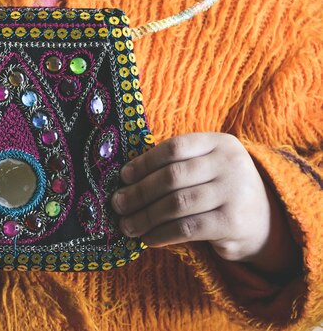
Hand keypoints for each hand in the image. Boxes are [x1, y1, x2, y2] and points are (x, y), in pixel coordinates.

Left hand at [111, 133, 299, 274]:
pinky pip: (187, 228)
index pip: (174, 148)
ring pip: (176, 204)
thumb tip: (125, 180)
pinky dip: (162, 234)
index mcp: (220, 143)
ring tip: (127, 225)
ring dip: (145, 217)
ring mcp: (235, 192)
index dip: (144, 162)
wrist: (264, 222)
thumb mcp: (206, 167)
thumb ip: (176, 166)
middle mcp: (230, 164)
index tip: (123, 177)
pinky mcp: (232, 223)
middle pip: (172, 177)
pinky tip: (148, 239)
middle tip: (118, 204)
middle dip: (139, 192)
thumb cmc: (220, 190)